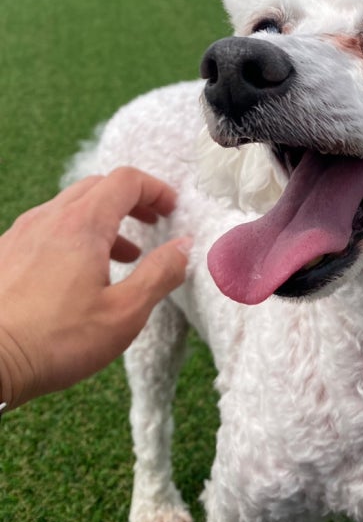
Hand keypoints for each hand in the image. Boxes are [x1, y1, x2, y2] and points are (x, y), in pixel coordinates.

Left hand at [0, 167, 190, 410]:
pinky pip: (46, 228)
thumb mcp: (124, 313)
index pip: (126, 181)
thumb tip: (184, 247)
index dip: (156, 190)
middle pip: (97, 186)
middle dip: (131, 200)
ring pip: (69, 208)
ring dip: (103, 221)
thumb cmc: (54, 341)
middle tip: (152, 224)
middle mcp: (49, 219)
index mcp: (83, 224)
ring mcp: (21, 234)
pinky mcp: (4, 254)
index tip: (172, 210)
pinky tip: (78, 274)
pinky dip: (73, 236)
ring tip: (121, 256)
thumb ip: (160, 274)